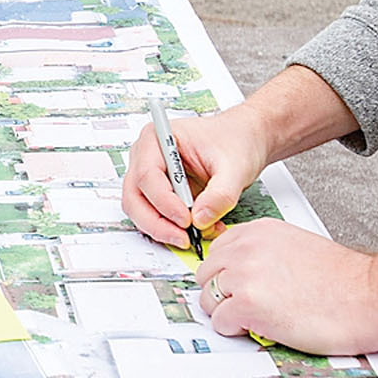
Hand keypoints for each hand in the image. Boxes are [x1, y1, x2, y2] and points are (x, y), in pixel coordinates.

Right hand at [123, 105, 269, 246]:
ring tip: (193, 236)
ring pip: (140, 211)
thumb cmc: (233, 141)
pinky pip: (156, 216)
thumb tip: (200, 219)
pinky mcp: (159, 194)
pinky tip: (201, 229)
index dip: (164, 202)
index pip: (147, 175)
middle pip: (135, 197)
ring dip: (164, 229)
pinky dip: (173, 229)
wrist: (243, 140)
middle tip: (183, 238)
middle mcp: (146, 157)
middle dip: (157, 223)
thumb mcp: (234, 167)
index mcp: (158, 138)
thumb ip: (220, 194)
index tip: (187, 220)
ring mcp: (150, 177)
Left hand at [195, 219, 377, 354]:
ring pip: (209, 300)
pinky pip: (221, 323)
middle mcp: (248, 248)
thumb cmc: (346, 279)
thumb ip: (266, 254)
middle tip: (248, 306)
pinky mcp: (248, 305)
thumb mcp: (297, 247)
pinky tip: (262, 328)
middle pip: (207, 275)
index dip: (227, 273)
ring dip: (228, 313)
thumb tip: (245, 272)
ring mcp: (245, 276)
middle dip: (223, 293)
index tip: (238, 286)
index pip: (218, 250)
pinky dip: (237, 331)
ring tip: (258, 318)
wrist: (372, 296)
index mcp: (260, 231)